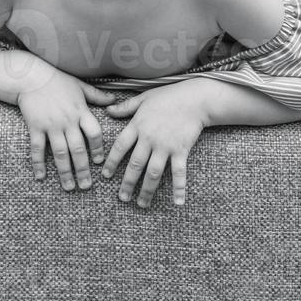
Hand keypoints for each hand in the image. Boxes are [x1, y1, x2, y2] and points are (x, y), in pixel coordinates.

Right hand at [16, 70, 114, 191]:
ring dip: (65, 172)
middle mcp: (67, 120)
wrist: (31, 76)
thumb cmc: (57, 80)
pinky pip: (37, 149)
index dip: (98, 149)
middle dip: (83, 169)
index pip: (94, 133)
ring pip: (59, 153)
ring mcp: (51, 125)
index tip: (99, 162)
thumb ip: (97, 96)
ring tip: (69, 187)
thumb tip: (114, 99)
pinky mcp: (35, 127)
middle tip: (86, 186)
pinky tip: (41, 177)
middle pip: (78, 149)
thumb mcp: (80, 86)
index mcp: (80, 111)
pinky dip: (38, 164)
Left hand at [100, 86, 205, 207]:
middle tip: (122, 198)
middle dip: (127, 183)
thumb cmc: (168, 97)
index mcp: (138, 125)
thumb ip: (125, 107)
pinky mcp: (181, 151)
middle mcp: (149, 138)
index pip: (120, 147)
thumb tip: (108, 110)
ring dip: (147, 190)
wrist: (194, 98)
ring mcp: (166, 146)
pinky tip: (177, 202)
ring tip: (141, 204)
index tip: (106, 176)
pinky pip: (179, 173)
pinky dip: (178, 188)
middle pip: (135, 165)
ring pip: (153, 172)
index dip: (112, 162)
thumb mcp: (143, 98)